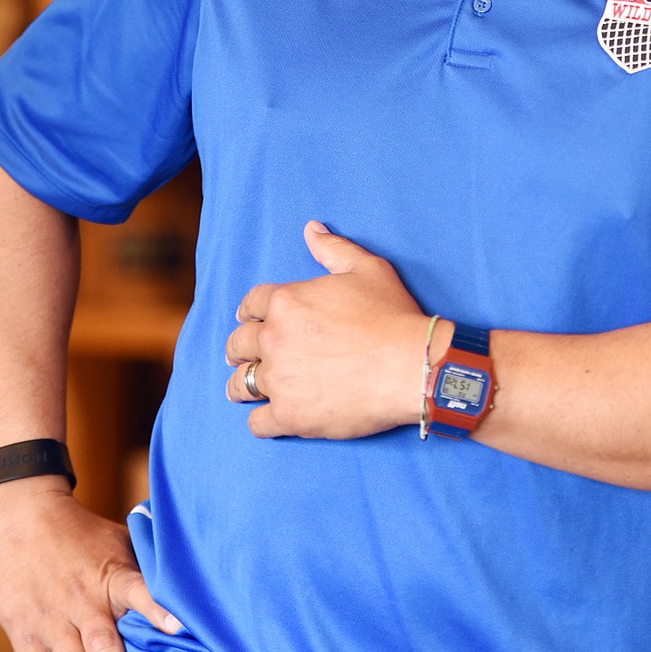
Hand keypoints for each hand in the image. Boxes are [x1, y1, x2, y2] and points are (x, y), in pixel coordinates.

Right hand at [0, 478, 180, 651]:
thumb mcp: (115, 540)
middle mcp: (83, 601)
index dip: (159, 609)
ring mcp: (52, 619)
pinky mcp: (24, 630)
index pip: (139, 590)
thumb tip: (182, 583)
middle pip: (103, 647)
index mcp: (110, 575)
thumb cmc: (79, 531)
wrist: (22, 513)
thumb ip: (142, 568)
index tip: (180, 628)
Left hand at [224, 221, 438, 438]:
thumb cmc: (391, 315)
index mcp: (286, 301)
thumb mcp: (366, 268)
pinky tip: (269, 418)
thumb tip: (311, 228)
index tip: (251, 320)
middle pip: (239, 343)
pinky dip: (261, 421)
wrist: (411, 366)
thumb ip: (333, 248)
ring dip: (241, 385)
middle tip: (247, 355)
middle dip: (241, 348)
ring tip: (245, 389)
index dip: (249, 311)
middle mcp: (274, 338)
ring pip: (239, 384)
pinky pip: (257, 423)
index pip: (250, 304)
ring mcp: (280, 379)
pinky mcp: (290, 416)